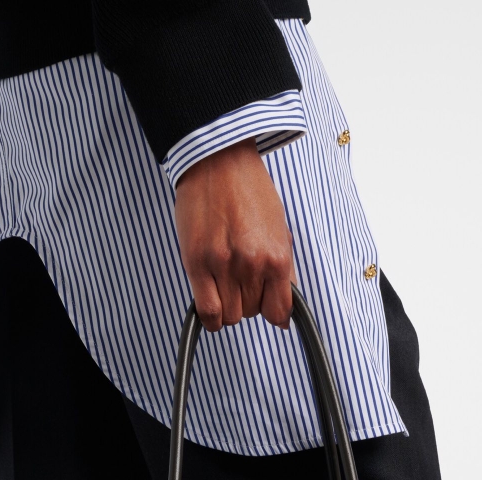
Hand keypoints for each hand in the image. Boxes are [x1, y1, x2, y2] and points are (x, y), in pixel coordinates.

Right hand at [173, 137, 297, 332]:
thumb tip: (285, 308)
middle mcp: (251, 264)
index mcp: (277, 256)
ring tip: (224, 285)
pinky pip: (208, 311)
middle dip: (247, 302)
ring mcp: (222, 266)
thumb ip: (283, 269)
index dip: (272, 311)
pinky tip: (212, 304)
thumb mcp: (279, 228)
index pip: (279, 311)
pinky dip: (211, 317)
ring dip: (227, 307)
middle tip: (241, 281)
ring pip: (229, 316)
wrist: (218, 160)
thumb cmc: (248, 189)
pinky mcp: (196, 263)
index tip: (266, 306)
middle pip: (251, 313)